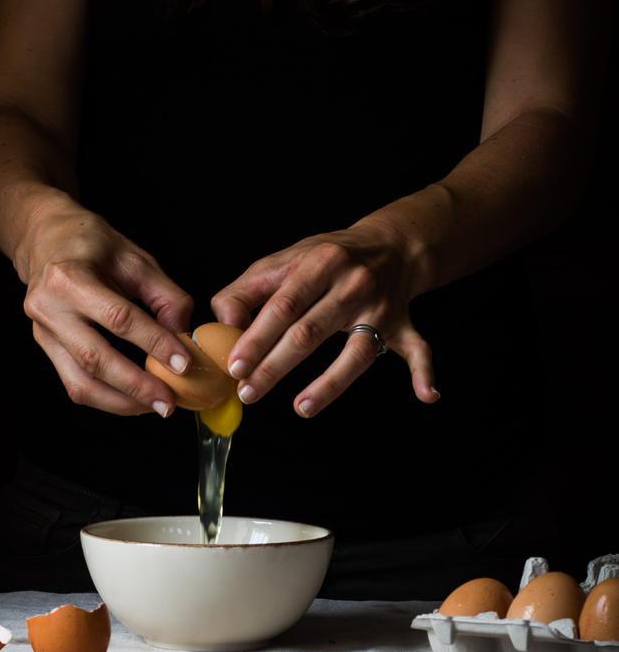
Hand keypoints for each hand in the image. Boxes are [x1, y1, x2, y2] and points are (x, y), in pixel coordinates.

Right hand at [21, 207, 193, 415]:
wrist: (45, 240)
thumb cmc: (93, 245)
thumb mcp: (136, 258)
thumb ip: (165, 296)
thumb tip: (184, 336)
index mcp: (70, 277)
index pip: (118, 318)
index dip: (154, 343)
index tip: (183, 363)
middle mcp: (49, 307)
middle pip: (95, 358)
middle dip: (136, 385)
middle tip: (169, 402)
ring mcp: (42, 331)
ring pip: (80, 383)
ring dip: (120, 402)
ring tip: (153, 406)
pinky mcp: (46, 348)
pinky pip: (74, 384)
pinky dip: (107, 398)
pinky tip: (133, 400)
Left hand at [211, 220, 439, 416]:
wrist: (389, 243)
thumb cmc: (324, 259)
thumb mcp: (281, 261)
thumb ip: (245, 291)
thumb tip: (224, 326)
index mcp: (318, 263)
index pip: (283, 305)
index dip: (257, 337)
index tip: (234, 365)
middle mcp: (352, 284)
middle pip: (310, 332)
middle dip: (276, 365)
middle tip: (249, 392)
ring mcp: (381, 307)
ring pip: (356, 351)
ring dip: (330, 383)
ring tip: (301, 408)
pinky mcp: (404, 325)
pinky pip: (418, 350)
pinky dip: (425, 372)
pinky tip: (428, 395)